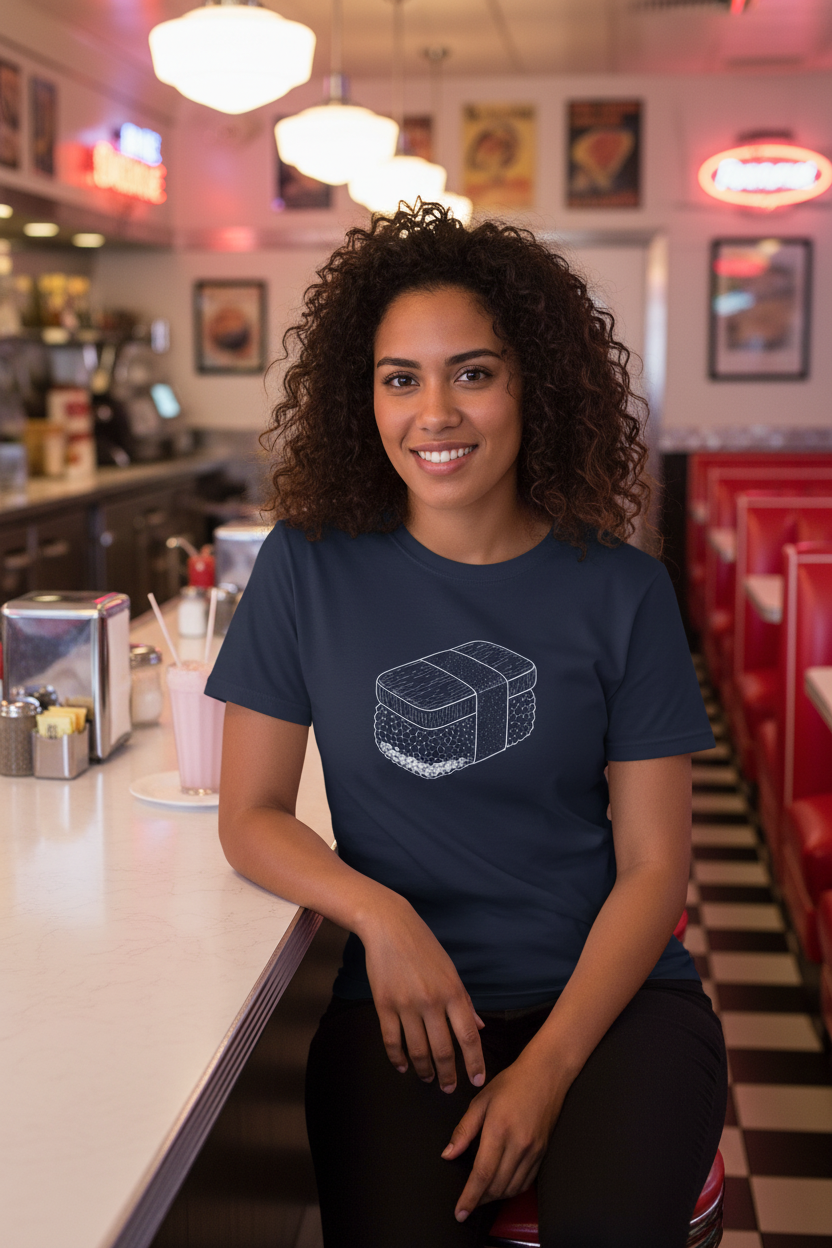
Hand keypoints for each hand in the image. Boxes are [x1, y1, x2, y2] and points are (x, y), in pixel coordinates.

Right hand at [360, 895, 485, 1093]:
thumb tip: (479, 1027)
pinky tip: (403, 1066)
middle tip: (449, 1088)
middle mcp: (432, 1001)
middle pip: (443, 1050)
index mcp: (453, 992)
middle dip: (448, 1075)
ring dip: (424, 1070)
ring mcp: (406, 1004)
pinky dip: (398, 1058)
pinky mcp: (384, 1005)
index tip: (477, 1080)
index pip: (468, 1036)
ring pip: (418, 1050)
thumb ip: (465, 1001)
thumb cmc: (425, 947)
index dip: (474, 1062)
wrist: (390, 927)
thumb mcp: (451, 971)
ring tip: (427, 1079)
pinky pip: (392, 1041)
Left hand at [441, 1051, 568, 1221]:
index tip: (460, 1212)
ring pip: (511, 1188)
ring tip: (481, 1195)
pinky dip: (511, 1190)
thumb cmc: (512, 1083)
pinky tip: (501, 1185)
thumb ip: (463, 1130)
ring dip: (494, 1197)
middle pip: (496, 1186)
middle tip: (467, 1202)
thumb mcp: (480, 1100)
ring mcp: (533, 1151)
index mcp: (499, 1129)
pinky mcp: (542, 1153)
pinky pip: (525, 1182)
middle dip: (479, 1199)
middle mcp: (518, 1144)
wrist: (546, 1075)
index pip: (482, 1174)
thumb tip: (448, 1154)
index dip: (469, 1197)